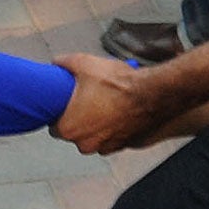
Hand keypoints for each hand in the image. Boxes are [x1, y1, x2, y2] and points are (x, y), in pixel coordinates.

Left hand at [50, 52, 169, 153]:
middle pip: (75, 134)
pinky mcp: (126, 145)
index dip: (59, 116)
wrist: (154, 93)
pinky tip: (117, 113)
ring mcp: (107, 146)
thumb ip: (64, 63)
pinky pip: (113, 138)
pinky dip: (114, 129)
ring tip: (103, 106)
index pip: (54, 128)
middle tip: (86, 103)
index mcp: (69, 128)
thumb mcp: (84, 64)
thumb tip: (58, 62)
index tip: (65, 107)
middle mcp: (87, 143)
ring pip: (94, 137)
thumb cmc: (119, 85)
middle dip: (78, 120)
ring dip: (97, 126)